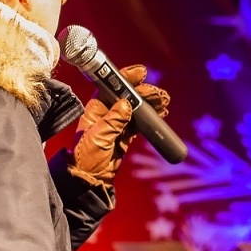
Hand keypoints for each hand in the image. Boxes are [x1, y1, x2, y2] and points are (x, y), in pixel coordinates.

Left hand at [71, 65, 170, 186]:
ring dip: (150, 104)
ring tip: (163, 102)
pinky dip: (150, 118)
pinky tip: (160, 113)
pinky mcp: (125, 135)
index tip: (140, 72)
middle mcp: (106, 113)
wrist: (90, 179)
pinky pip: (140, 123)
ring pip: (136, 109)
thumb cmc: (86, 158)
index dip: (126, 78)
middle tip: (158, 94)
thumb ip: (113, 121)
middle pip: (127, 96)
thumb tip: (126, 105)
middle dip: (143, 92)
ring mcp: (117, 124)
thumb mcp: (98, 138)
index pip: (111, 87)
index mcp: (96, 109)